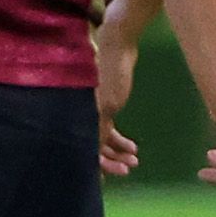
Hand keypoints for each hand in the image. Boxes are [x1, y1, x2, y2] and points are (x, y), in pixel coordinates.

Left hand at [94, 16, 142, 176]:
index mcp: (83, 106)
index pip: (86, 136)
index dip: (98, 154)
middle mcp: (84, 109)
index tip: (109, 165)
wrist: (117, 45)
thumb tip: (108, 111)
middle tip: (125, 171)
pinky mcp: (103, 107)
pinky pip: (104, 135)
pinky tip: (132, 150)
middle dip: (108, 161)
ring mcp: (92, 109)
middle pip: (90, 144)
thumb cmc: (114, 60)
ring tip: (132, 164)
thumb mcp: (109, 85)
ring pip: (98, 143)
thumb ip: (106, 99)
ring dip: (115, 157)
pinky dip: (117, 146)